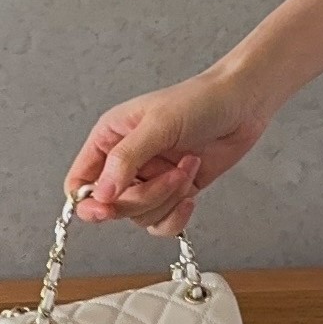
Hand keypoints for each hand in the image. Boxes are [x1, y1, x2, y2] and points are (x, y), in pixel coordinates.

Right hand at [63, 66, 269, 234]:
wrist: (243, 103)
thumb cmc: (199, 100)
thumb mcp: (158, 124)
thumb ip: (127, 158)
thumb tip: (101, 195)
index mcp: (110, 139)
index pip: (79, 182)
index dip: (87, 202)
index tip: (105, 209)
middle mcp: (126, 163)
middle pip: (112, 206)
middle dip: (144, 196)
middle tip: (171, 173)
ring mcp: (151, 180)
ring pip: (139, 216)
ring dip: (167, 199)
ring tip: (188, 167)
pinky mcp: (175, 192)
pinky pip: (163, 223)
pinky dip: (176, 216)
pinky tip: (191, 194)